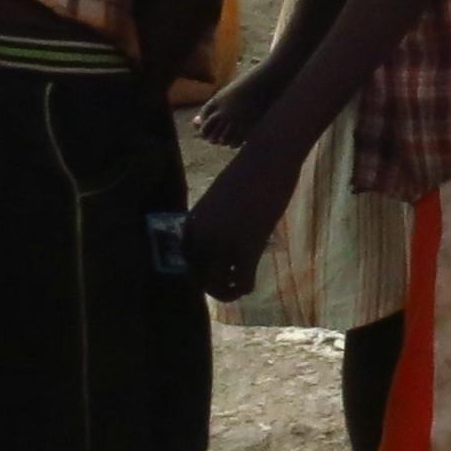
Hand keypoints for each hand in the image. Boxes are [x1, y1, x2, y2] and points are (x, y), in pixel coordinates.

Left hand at [187, 136, 306, 303]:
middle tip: (223, 283)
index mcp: (192, 222)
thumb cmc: (247, 171)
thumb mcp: (219, 197)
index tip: (207, 272)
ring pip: (215, 284)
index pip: (182, 257)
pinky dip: (243, 287)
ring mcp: (224, 242)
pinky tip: (249, 283)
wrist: (267, 158)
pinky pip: (241, 280)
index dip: (194, 270)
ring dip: (224, 292)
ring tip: (235, 288)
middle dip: (208, 284)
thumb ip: (213, 219)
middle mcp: (202, 235)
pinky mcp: (248, 246)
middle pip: (195, 275)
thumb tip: (220, 235)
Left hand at [196, 51, 300, 148]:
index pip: (204, 113)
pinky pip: (237, 139)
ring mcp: (236, 118)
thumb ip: (225, 101)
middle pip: (208, 128)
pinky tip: (233, 144)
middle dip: (208, 135)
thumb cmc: (253, 82)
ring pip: (221, 136)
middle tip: (211, 139)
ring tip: (222, 142)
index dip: (203, 121)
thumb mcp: (234, 90)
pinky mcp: (248, 123)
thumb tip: (221, 114)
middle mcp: (224, 110)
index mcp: (218, 99)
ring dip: (220, 141)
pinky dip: (233, 143)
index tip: (206, 125)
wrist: (267, 80)